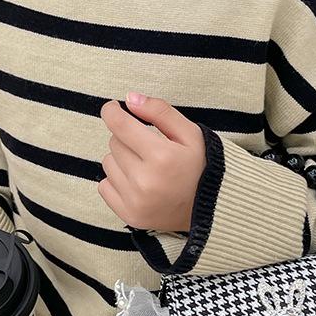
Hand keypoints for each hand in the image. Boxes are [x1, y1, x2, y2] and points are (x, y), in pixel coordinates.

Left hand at [98, 92, 206, 231]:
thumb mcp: (191, 134)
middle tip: (148, 147)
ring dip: (122, 160)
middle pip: (114, 143)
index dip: (112, 112)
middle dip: (128, 139)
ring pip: (108, 164)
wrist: (212, 210)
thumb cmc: (202, 167)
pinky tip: (137, 183)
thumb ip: (160, 111)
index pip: (119, 125)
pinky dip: (117, 181)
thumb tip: (130, 99)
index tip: (113, 108)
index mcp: (162, 157)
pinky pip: (104, 187)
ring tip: (145, 167)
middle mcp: (145, 181)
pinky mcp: (130, 215)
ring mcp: (136, 202)